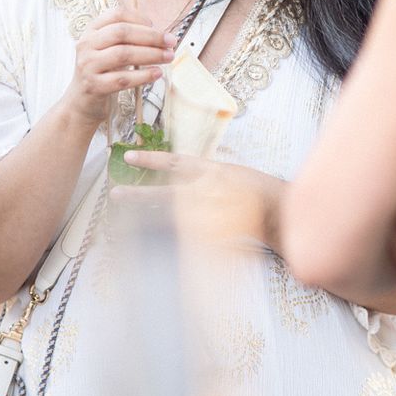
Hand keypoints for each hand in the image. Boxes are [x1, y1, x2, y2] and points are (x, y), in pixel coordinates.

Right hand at [61, 8, 175, 127]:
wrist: (82, 101)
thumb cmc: (103, 72)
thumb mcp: (110, 49)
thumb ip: (129, 38)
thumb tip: (161, 34)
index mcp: (91, 31)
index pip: (116, 15)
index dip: (140, 18)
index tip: (157, 26)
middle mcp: (86, 45)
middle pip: (122, 33)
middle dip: (151, 36)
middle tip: (170, 42)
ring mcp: (88, 65)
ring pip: (123, 54)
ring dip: (151, 54)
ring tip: (168, 57)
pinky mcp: (94, 86)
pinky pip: (123, 79)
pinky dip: (143, 76)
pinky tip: (157, 73)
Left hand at [119, 151, 283, 247]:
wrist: (282, 211)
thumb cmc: (261, 191)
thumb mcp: (233, 174)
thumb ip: (207, 177)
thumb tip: (185, 181)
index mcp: (212, 171)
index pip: (174, 162)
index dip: (150, 159)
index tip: (129, 156)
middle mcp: (207, 191)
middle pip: (165, 195)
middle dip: (138, 195)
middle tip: (114, 194)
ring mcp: (210, 214)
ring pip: (171, 217)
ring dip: (149, 218)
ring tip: (131, 220)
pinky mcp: (215, 233)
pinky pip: (186, 236)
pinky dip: (170, 237)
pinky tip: (153, 239)